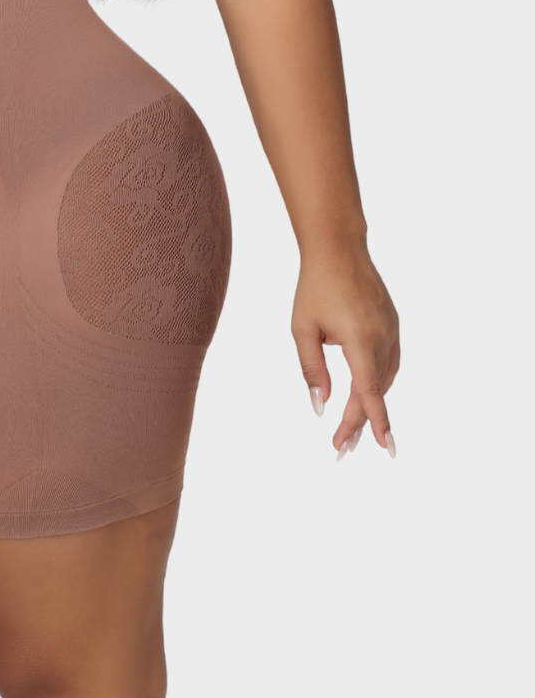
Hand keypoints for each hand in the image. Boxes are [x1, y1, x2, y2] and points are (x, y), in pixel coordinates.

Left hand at [292, 241, 399, 458]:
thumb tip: (320, 405)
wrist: (339, 249)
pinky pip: (389, 362)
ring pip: (385, 378)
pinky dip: (378, 382)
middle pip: (375, 390)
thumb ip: (312, 369)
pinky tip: (366, 393)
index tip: (381, 447)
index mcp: (360, 339)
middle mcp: (382, 337)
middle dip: (361, 421)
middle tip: (343, 447)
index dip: (375, 421)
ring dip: (371, 403)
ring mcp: (392, 331)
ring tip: (351, 428)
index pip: (370, 390)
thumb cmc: (315, 288)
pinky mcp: (393, 325)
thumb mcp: (303, 329)